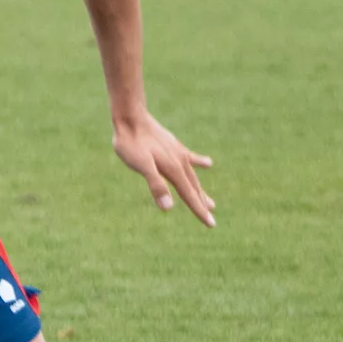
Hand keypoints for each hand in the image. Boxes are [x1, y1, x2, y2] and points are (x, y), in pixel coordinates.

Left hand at [111, 111, 214, 226]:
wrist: (130, 117)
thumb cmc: (131, 143)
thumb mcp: (141, 166)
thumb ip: (155, 185)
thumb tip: (169, 208)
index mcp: (174, 170)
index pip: (189, 196)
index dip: (199, 211)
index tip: (211, 224)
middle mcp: (180, 162)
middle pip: (193, 188)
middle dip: (201, 204)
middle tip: (211, 219)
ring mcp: (178, 153)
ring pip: (192, 176)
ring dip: (200, 190)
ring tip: (210, 202)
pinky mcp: (172, 145)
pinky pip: (189, 158)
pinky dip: (199, 163)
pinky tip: (207, 163)